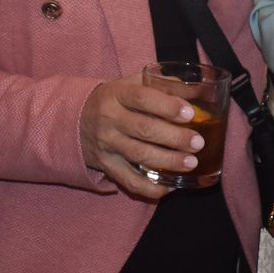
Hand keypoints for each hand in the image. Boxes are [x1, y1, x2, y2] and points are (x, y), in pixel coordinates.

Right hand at [79, 77, 206, 200]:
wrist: (75, 120)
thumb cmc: (114, 100)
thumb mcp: (131, 85)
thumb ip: (162, 85)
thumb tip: (197, 90)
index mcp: (116, 94)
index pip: (142, 98)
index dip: (167, 106)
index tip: (190, 113)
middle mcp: (109, 119)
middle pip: (144, 129)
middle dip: (174, 137)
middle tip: (197, 143)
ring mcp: (106, 144)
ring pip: (139, 155)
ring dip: (168, 161)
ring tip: (191, 163)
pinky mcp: (106, 166)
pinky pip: (129, 181)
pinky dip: (151, 187)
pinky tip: (171, 186)